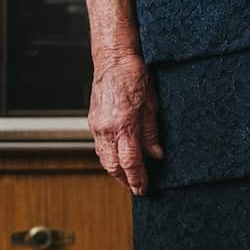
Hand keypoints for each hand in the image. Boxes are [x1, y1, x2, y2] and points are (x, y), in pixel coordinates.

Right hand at [88, 52, 163, 194]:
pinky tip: (118, 158)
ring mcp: (97, 126)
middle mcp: (107, 129)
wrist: (113, 59)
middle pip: (113, 166)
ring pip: (104, 158)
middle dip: (125, 180)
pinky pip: (99, 147)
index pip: (130, 162)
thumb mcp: (151, 105)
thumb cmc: (133, 76)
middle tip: (137, 188)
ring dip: (116, 171)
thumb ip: (151, 132)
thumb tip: (156, 154)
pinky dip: (109, 157)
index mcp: (124, 125)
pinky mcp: (93, 121)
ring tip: (129, 177)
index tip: (143, 189)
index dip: (138, 179)